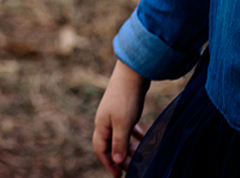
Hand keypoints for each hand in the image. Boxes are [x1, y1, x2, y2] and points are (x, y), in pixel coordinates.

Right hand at [93, 60, 150, 176]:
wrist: (132, 74)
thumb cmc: (126, 99)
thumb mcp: (123, 124)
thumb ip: (119, 143)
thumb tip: (115, 161)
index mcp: (101, 125)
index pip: (100, 149)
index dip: (108, 164)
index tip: (118, 175)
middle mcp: (104, 121)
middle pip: (108, 144)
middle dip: (118, 158)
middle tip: (130, 169)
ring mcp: (113, 114)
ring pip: (117, 137)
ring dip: (126, 148)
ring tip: (138, 156)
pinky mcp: (123, 109)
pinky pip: (125, 127)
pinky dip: (132, 136)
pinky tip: (142, 138)